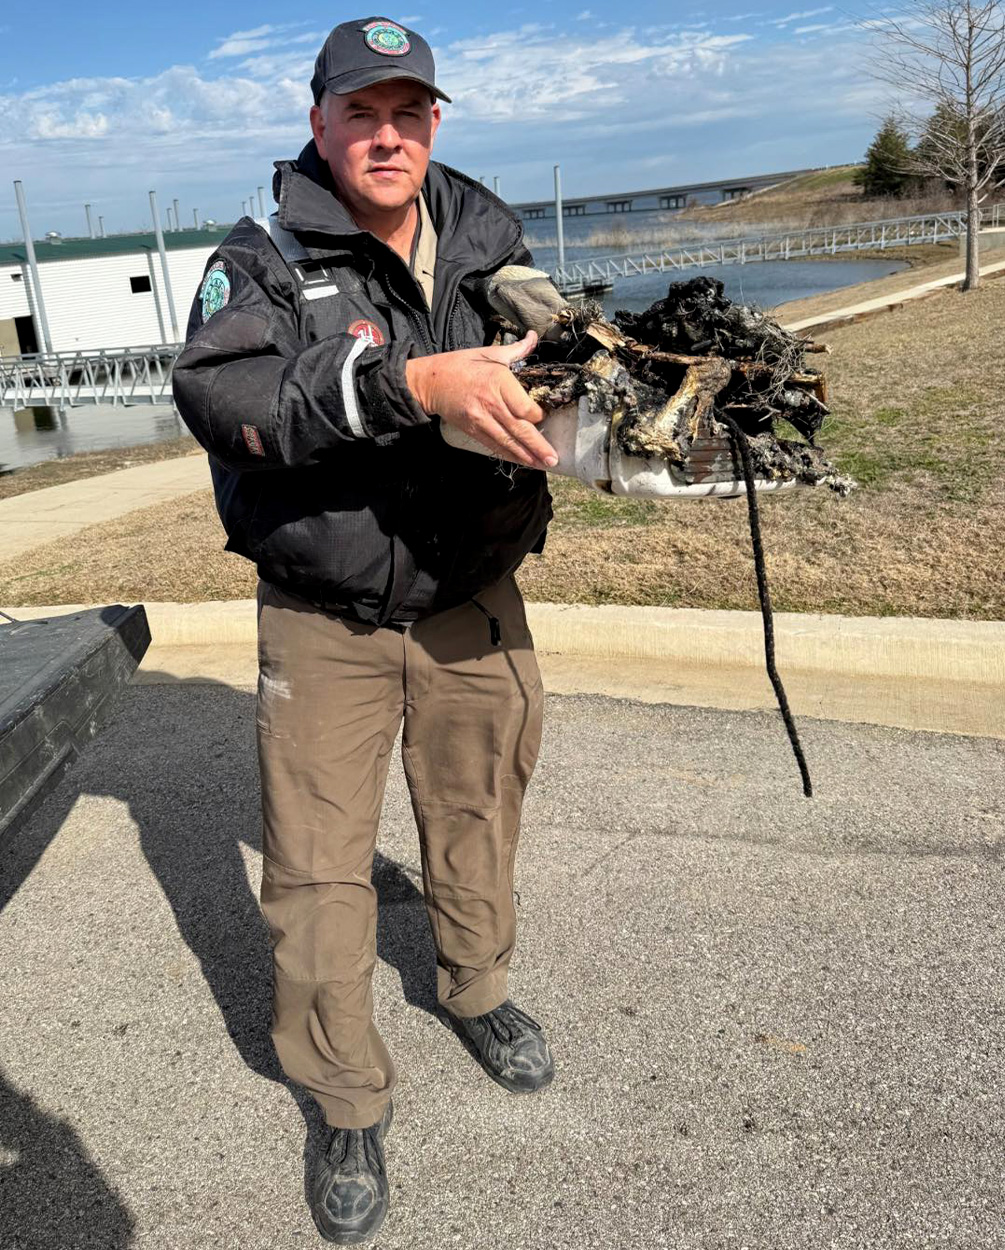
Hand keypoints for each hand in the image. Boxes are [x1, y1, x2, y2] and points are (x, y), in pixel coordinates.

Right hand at [405, 331, 556, 469]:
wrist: (431, 382)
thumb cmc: (462, 365)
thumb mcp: (489, 352)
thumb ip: (516, 350)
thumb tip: (534, 338)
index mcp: (499, 380)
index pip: (524, 407)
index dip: (537, 416)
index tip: (543, 416)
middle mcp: (491, 403)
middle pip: (519, 429)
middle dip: (538, 446)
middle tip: (553, 459)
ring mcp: (481, 419)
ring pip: (508, 442)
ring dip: (526, 456)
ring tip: (542, 464)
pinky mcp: (472, 430)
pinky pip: (494, 446)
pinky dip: (509, 455)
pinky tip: (522, 461)